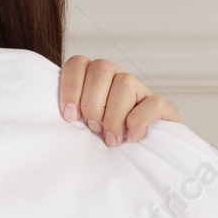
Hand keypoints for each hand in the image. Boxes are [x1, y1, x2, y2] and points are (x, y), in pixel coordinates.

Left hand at [59, 55, 179, 145]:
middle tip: (94, 128)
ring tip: (111, 137)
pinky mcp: (162, 106)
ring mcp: (141, 89)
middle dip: (92, 104)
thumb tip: (55, 115)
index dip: (70, 87)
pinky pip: (151, 103)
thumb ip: (70, 111)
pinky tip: (131, 137)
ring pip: (125, 82)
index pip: (78, 62)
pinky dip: (137, 122)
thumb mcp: (80, 123)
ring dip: (114, 115)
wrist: (139, 155)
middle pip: (101, 68)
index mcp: (93, 78)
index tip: (69, 116)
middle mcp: (117, 77)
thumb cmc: (101, 137)